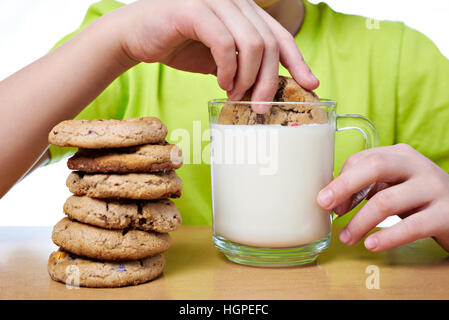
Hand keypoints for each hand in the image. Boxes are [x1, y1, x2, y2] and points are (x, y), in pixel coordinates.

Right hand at [116, 0, 318, 110]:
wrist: (136, 35)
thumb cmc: (179, 45)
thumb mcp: (221, 58)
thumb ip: (245, 65)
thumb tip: (269, 86)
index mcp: (244, 11)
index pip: (280, 35)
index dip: (298, 60)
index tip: (310, 84)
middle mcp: (234, 1)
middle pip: (269, 43)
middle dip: (268, 81)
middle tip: (261, 107)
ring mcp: (215, 2)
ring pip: (251, 43)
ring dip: (247, 78)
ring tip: (235, 95)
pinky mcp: (194, 11)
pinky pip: (224, 44)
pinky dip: (227, 70)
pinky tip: (221, 83)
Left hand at [316, 144, 448, 251]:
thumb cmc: (418, 199)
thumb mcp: (393, 185)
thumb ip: (366, 187)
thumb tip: (333, 202)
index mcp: (400, 155)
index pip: (363, 159)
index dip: (341, 180)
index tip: (327, 202)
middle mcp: (417, 166)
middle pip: (375, 166)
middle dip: (344, 186)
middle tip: (324, 205)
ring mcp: (433, 189)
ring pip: (387, 201)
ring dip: (360, 222)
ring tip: (346, 238)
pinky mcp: (446, 215)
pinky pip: (411, 226)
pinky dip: (387, 236)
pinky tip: (372, 244)